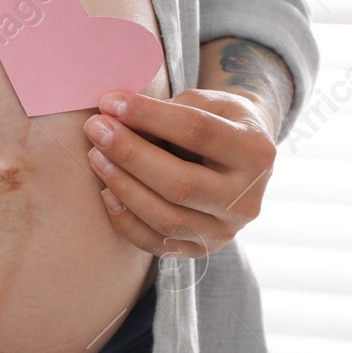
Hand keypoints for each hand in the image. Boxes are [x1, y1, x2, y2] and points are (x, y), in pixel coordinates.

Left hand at [82, 88, 276, 258]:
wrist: (242, 158)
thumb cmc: (217, 120)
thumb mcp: (204, 102)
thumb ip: (166, 111)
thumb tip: (115, 121)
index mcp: (255, 152)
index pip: (197, 132)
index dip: (149, 116)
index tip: (111, 103)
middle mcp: (247, 200)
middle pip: (180, 184)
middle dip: (130, 155)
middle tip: (96, 130)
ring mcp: (225, 231)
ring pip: (166, 218)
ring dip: (123, 187)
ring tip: (96, 157)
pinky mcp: (201, 250)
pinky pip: (156, 243)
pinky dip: (125, 220)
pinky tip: (106, 192)